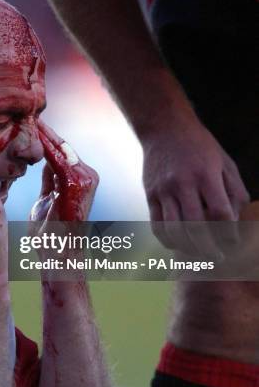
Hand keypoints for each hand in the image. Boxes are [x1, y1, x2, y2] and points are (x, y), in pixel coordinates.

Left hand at [30, 121, 98, 227]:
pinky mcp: (77, 183)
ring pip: (60, 149)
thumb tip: (46, 164)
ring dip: (43, 134)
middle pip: (63, 147)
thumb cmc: (50, 232)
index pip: (62, 152)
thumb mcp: (47, 199)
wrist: (58, 254)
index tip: (30, 124)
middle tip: (28, 113)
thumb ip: (49, 181)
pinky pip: (57, 159)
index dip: (46, 138)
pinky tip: (33, 135)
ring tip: (28, 119)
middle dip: (45, 131)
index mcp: (82, 178)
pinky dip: (44, 147)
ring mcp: (85, 178)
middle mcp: (88, 175)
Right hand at [142, 118, 248, 251]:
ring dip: (188, 247)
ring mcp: (164, 190)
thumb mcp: (225, 162)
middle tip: (217, 257)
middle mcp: (183, 183)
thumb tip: (236, 221)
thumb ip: (234, 191)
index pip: (220, 213)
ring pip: (174, 229)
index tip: (233, 242)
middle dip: (209, 248)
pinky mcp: (150, 194)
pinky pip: (156, 224)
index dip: (229, 233)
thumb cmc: (199, 146)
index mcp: (206, 175)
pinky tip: (177, 244)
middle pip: (196, 226)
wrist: (164, 129)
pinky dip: (167, 239)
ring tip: (197, 252)